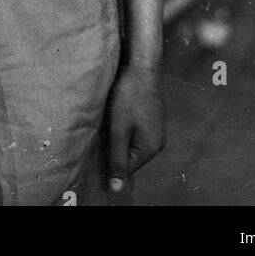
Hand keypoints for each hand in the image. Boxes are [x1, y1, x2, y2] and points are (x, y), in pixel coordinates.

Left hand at [104, 62, 164, 190]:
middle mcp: (158, 141)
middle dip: (116, 151)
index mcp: (151, 148)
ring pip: (133, 143)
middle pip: (132, 156)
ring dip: (119, 139)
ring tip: (107, 127)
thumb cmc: (129, 97)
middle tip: (100, 138)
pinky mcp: (152, 116)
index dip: (111, 165)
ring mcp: (157, 128)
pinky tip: (117, 117)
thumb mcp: (119, 130)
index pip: (128, 168)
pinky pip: (137, 131)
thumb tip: (117, 189)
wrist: (142, 66)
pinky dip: (125, 128)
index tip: (97, 155)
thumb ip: (118, 158)